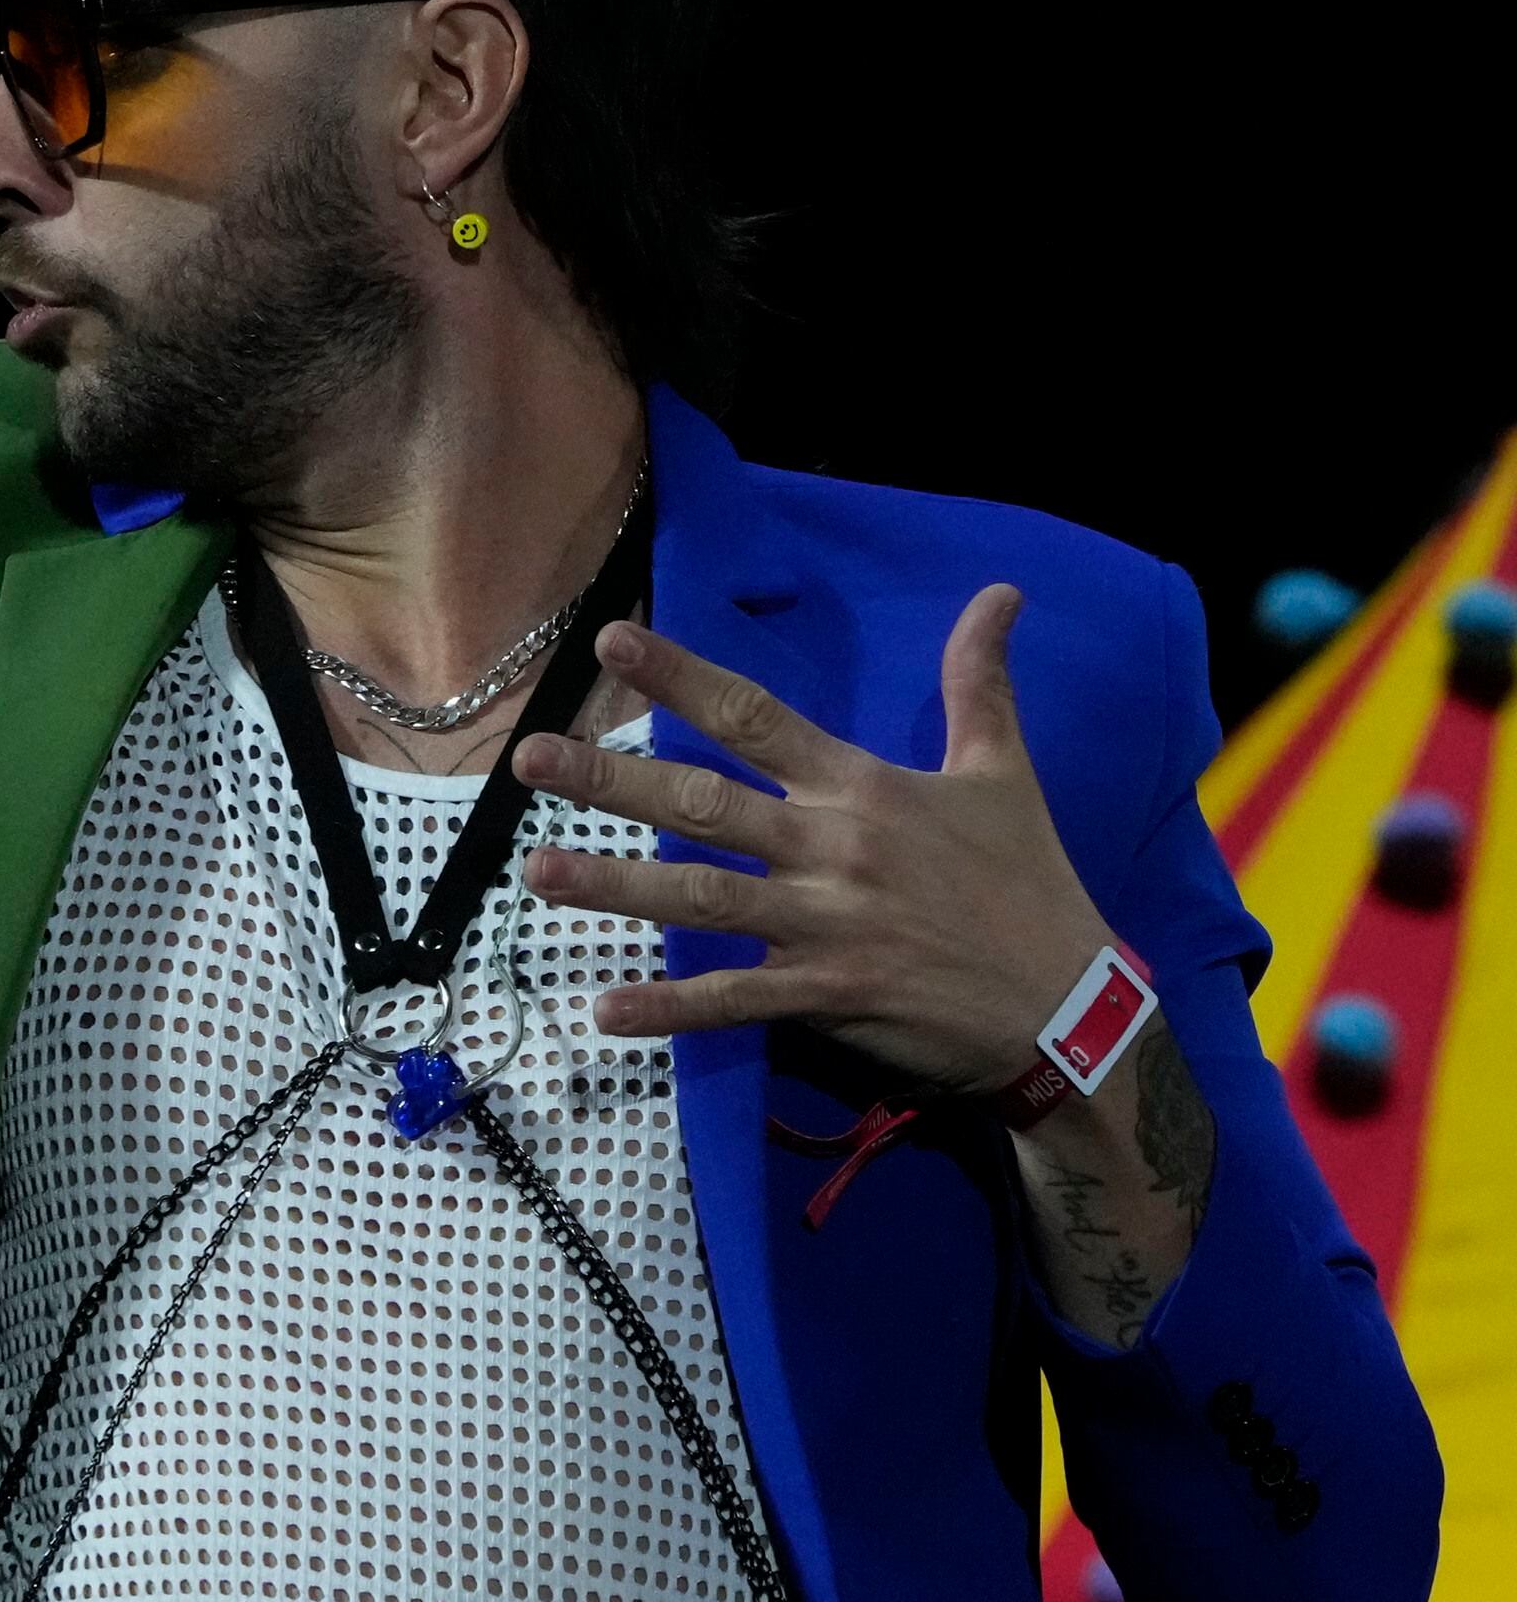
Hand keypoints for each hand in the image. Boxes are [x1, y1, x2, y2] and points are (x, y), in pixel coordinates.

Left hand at [510, 585, 1108, 1093]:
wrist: (1073, 1006)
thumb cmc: (1030, 885)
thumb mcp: (1005, 772)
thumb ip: (981, 681)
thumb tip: (1001, 592)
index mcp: (863, 788)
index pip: (755, 716)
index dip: (683, 676)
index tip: (612, 641)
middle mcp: (833, 847)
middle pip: (704, 804)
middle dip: (613, 781)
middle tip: (529, 760)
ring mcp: (827, 925)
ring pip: (703, 899)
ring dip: (617, 888)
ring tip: (536, 874)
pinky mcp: (830, 995)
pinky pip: (735, 1000)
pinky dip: (671, 1008)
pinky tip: (605, 1009)